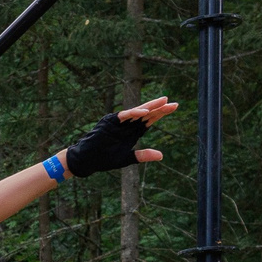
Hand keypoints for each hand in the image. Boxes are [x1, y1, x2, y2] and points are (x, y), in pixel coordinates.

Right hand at [63, 97, 178, 177]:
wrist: (88, 160)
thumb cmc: (105, 159)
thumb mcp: (127, 158)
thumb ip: (143, 155)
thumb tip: (161, 156)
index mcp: (133, 132)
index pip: (150, 120)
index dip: (162, 113)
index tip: (174, 107)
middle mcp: (128, 124)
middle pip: (147, 113)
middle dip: (160, 108)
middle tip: (174, 104)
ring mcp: (119, 121)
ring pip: (137, 111)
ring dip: (150, 106)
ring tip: (163, 101)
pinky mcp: (110, 121)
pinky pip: (124, 115)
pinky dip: (134, 113)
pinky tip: (145, 111)